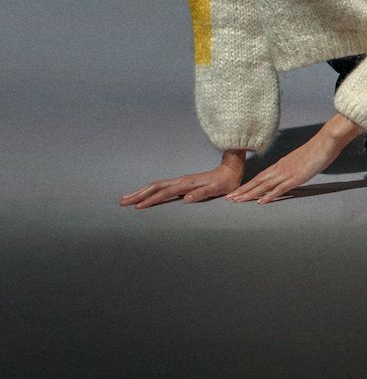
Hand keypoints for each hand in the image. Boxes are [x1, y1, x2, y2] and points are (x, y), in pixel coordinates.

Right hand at [121, 158, 243, 210]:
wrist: (231, 171)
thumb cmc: (225, 183)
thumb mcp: (216, 189)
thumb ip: (201, 193)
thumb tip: (186, 198)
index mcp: (186, 184)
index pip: (164, 193)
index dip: (151, 200)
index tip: (138, 207)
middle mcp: (181, 181)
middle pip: (154, 187)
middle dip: (138, 194)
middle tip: (122, 202)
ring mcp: (181, 181)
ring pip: (156, 185)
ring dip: (141, 191)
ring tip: (127, 198)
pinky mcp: (182, 183)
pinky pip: (162, 186)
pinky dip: (150, 191)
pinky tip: (145, 195)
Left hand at [225, 126, 353, 203]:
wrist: (325, 141)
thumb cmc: (316, 150)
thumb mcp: (301, 160)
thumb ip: (292, 167)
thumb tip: (288, 174)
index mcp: (281, 164)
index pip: (259, 176)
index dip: (247, 185)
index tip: (236, 191)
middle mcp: (280, 168)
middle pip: (257, 181)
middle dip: (242, 190)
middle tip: (228, 198)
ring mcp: (287, 173)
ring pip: (264, 185)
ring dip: (250, 194)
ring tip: (237, 201)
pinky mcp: (296, 177)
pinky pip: (279, 188)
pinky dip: (269, 195)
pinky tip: (260, 202)